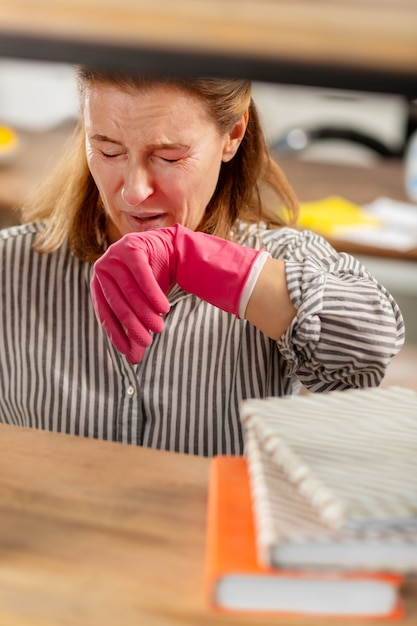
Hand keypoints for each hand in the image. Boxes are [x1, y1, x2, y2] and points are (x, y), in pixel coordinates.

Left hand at [91, 224, 266, 362]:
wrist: (169, 250)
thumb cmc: (151, 282)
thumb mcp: (143, 308)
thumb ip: (137, 329)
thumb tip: (133, 361)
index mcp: (98, 284)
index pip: (105, 313)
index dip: (117, 334)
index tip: (130, 351)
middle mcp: (102, 268)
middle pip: (118, 303)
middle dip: (134, 325)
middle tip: (148, 342)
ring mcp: (115, 255)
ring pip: (130, 290)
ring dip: (145, 312)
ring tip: (159, 328)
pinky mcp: (132, 246)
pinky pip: (142, 275)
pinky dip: (153, 294)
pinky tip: (164, 309)